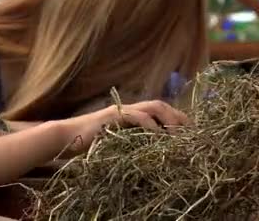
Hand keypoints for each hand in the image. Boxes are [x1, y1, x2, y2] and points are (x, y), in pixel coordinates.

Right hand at [61, 100, 189, 152]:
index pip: (159, 110)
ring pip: (153, 107)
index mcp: (130, 114)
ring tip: (179, 134)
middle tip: (192, 132)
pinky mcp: (113, 117)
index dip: (177, 117)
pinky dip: (151, 126)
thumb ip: (132, 143)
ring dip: (169, 119)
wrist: (66, 138)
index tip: (191, 132)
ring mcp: (121, 111)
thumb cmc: (88, 143)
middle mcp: (128, 109)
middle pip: (160, 105)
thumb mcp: (116, 144)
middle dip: (178, 117)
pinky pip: (137, 117)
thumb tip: (152, 154)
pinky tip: (159, 136)